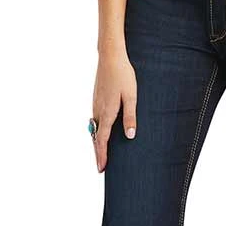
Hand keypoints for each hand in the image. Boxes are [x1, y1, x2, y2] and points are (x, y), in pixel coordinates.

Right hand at [92, 48, 136, 171]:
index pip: (102, 140)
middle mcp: (98, 110)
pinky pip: (95, 120)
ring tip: (102, 153)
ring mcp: (95, 104)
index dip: (102, 155)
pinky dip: (97, 130)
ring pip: (94, 128)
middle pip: (96, 137)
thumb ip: (130, 116)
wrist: (110, 56)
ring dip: (97, 142)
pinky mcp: (96, 99)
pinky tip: (102, 132)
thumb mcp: (131, 96)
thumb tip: (130, 136)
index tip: (102, 168)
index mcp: (107, 112)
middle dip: (98, 152)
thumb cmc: (123, 75)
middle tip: (101, 167)